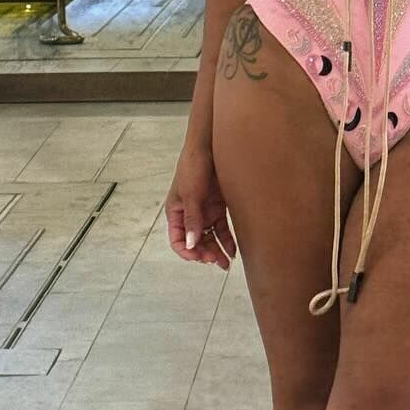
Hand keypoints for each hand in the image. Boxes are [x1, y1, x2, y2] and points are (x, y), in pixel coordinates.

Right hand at [165, 143, 237, 267]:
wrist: (211, 146)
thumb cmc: (193, 167)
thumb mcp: (191, 195)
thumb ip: (192, 220)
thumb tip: (191, 244)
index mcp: (176, 212)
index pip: (177, 240)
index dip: (187, 252)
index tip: (200, 258)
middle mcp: (190, 215)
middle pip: (196, 242)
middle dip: (205, 254)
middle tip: (216, 261)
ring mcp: (205, 211)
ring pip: (210, 238)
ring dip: (217, 251)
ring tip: (226, 263)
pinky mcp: (219, 207)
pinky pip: (221, 228)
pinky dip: (226, 240)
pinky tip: (233, 250)